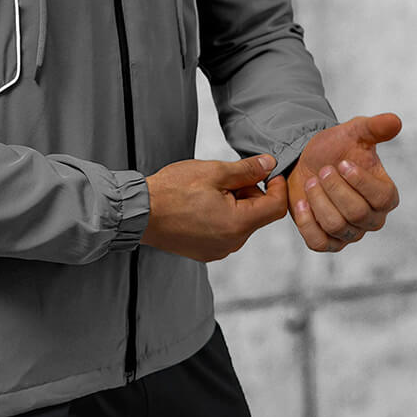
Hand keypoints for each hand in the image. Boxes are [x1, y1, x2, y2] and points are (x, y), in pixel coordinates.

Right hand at [143, 154, 286, 262]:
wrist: (139, 212)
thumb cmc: (172, 191)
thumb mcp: (213, 172)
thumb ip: (246, 170)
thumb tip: (269, 164)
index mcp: (238, 224)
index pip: (276, 207)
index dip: (277, 186)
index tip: (267, 171)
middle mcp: (232, 243)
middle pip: (257, 215)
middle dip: (250, 193)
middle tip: (227, 176)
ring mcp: (218, 250)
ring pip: (240, 223)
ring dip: (235, 204)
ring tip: (209, 190)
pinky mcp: (205, 252)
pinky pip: (224, 233)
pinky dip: (221, 217)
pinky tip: (200, 205)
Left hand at [289, 113, 401, 252]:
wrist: (308, 160)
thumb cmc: (336, 148)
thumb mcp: (354, 133)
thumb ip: (375, 128)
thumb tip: (395, 121)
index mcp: (385, 195)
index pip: (383, 198)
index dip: (360, 181)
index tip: (342, 163)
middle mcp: (372, 218)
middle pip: (357, 213)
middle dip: (334, 188)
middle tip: (322, 170)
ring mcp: (350, 232)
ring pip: (336, 226)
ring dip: (318, 200)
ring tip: (310, 181)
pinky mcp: (327, 241)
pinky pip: (319, 243)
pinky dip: (307, 223)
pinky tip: (301, 203)